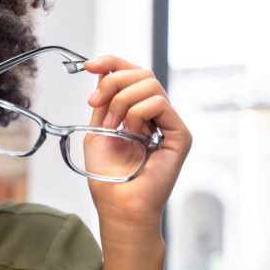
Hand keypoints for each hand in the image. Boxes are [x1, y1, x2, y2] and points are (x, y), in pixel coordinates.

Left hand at [84, 56, 191, 228]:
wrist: (119, 206)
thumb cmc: (108, 178)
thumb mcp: (97, 131)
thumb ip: (103, 103)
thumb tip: (102, 72)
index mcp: (137, 113)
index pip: (133, 75)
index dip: (112, 63)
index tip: (89, 65)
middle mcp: (156, 116)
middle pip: (142, 74)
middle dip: (113, 81)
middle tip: (95, 103)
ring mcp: (169, 124)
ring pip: (150, 85)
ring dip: (121, 101)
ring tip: (112, 126)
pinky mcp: (180, 135)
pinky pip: (159, 104)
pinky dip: (137, 112)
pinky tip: (130, 130)